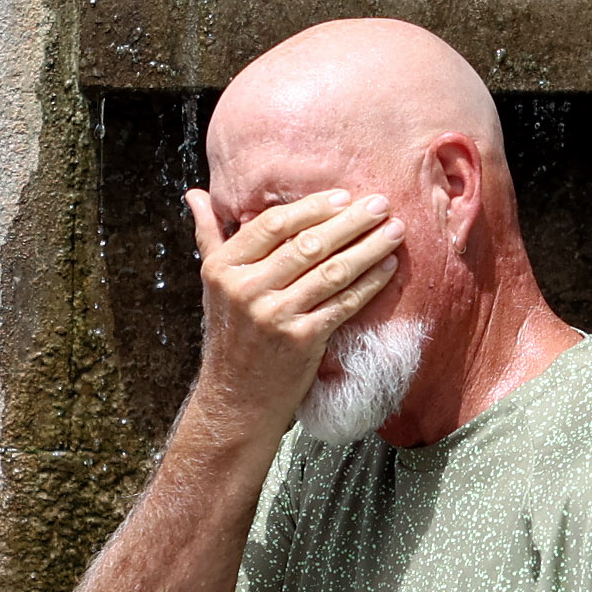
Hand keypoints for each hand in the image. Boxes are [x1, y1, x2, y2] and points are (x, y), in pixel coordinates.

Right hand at [190, 187, 403, 434]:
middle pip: (308, 244)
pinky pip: (343, 304)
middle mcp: (246, 289)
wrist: (237, 396)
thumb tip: (195, 194)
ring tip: (395, 230)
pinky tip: (388, 267)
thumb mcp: (212, 284)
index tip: (343, 196)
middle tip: (381, 203)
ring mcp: (275, 315)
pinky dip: (369, 284)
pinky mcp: (302, 340)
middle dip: (351, 222)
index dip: (311, 207)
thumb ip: (209, 236)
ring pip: (332, 272)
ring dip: (369, 248)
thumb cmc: (231, 334)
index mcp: (224, 268)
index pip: (272, 225)